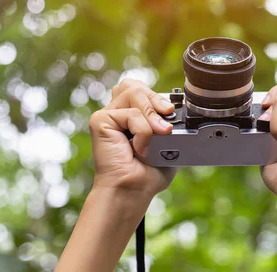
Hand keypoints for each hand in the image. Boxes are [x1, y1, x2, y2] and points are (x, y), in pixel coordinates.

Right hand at [88, 79, 177, 195]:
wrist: (134, 190)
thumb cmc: (148, 174)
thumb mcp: (168, 143)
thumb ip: (170, 122)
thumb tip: (176, 109)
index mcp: (130, 115)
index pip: (141, 88)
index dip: (157, 96)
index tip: (171, 111)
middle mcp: (117, 112)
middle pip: (134, 85)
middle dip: (155, 98)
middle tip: (167, 117)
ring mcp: (107, 115)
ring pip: (133, 92)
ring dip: (151, 113)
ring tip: (160, 133)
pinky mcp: (100, 121)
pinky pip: (131, 113)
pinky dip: (143, 130)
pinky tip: (140, 148)